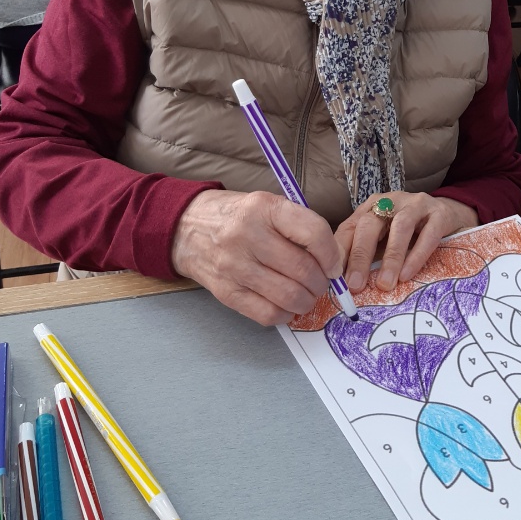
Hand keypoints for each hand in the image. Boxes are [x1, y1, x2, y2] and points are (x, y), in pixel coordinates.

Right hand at [171, 189, 340, 324]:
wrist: (186, 227)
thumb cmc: (236, 216)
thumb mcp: (267, 205)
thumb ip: (299, 226)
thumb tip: (333, 261)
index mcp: (264, 208)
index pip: (313, 232)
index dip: (332, 255)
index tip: (334, 265)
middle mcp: (247, 235)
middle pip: (303, 269)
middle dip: (322, 282)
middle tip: (321, 282)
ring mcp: (234, 266)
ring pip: (289, 296)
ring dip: (307, 301)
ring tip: (306, 294)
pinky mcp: (225, 292)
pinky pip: (267, 314)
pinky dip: (286, 314)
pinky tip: (286, 305)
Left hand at [335, 191, 477, 292]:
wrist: (451, 215)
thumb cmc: (412, 233)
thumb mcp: (385, 240)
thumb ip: (368, 256)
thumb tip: (347, 285)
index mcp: (371, 207)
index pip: (349, 227)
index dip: (340, 253)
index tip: (334, 280)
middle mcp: (390, 201)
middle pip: (369, 224)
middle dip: (360, 256)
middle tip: (356, 285)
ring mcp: (416, 204)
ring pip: (399, 227)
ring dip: (390, 257)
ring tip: (385, 284)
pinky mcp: (440, 213)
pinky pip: (428, 233)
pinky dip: (416, 255)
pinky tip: (408, 274)